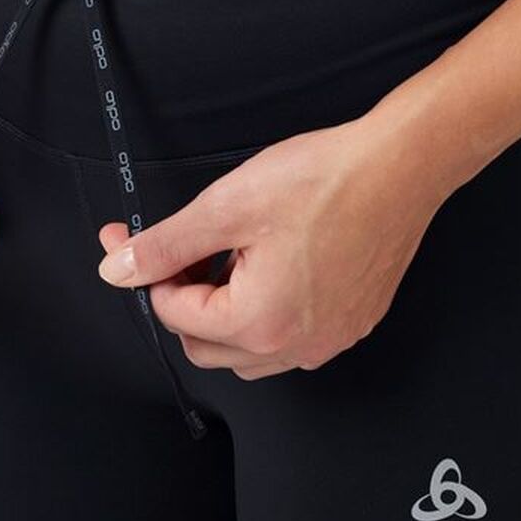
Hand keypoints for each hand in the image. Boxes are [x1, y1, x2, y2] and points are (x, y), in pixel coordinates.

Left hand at [95, 116, 446, 379]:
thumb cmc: (327, 182)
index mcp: (258, 323)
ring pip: (246, 352)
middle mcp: (294, 346)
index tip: (135, 242)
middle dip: (184, 301)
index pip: (174, 316)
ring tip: (232, 258)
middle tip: (185, 251)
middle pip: (205, 346)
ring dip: (224, 314)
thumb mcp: (226, 207)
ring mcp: (326, 342)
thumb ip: (166, 246)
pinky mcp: (349, 326)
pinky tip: (271, 268)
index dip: (151, 274)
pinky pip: (289, 341)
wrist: (400, 169)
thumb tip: (120, 270)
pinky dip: (266, 316)